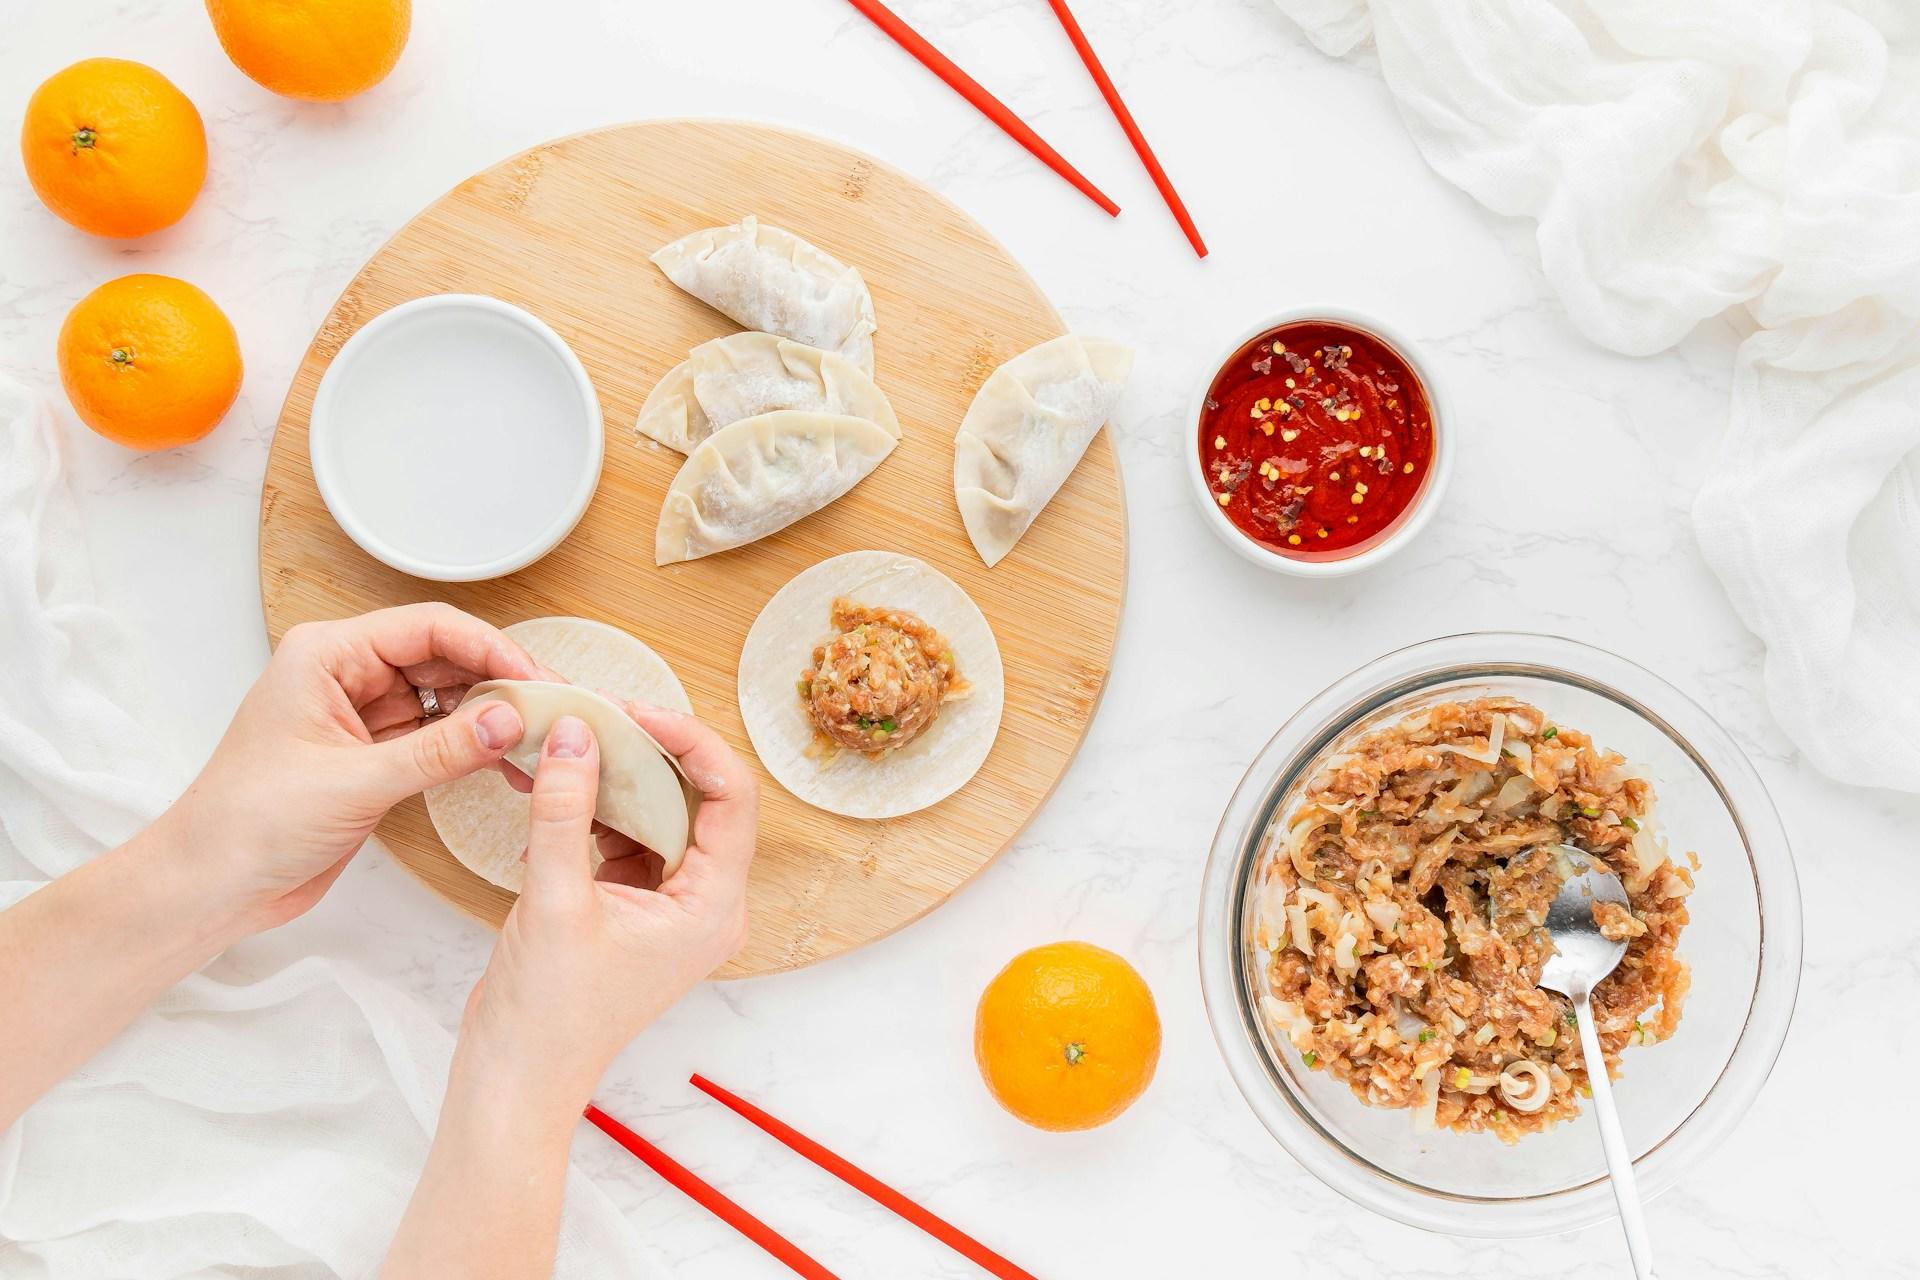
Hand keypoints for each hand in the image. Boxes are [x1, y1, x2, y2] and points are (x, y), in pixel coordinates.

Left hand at [166, 603, 542, 934]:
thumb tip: (508, 721)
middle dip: (500, 682)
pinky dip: (474, 748)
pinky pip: (438, 737)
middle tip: (551, 710)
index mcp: (326, 655)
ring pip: (448, 698)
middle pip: (445, 657)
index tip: (533, 680)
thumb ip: (438, 750)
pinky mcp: (375, 755)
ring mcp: (363, 715)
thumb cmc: (247, 824)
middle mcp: (346, 675)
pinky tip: (506, 762)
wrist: (213, 887)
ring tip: (537, 740)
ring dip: (492, 718)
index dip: (489, 649)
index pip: (428, 627)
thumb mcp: (353, 783)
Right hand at [452, 703, 756, 1113]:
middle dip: (653, 754)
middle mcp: (707, 905)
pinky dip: (598, 814)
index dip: (691, 743)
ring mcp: (672, 908)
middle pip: (701, 800)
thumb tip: (578, 733)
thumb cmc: (547, 1016)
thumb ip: (564, 810)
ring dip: (621, 780)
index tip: (638, 712)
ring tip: (574, 746)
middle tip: (601, 717)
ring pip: (663, 816)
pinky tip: (556, 798)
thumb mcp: (553, 900)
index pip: (732, 797)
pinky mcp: (636, 910)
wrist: (515, 1081)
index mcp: (714, 907)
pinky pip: (632, 841)